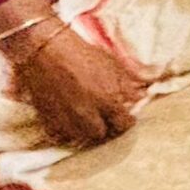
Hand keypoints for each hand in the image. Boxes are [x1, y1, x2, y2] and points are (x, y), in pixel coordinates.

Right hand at [11, 29, 147, 147]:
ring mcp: (67, 120)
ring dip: (87, 132)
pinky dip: (67, 132)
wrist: (48, 51)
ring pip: (81, 138)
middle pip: (101, 135)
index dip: (126, 122)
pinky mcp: (49, 121)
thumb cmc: (83, 54)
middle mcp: (88, 115)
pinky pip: (61, 136)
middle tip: (107, 120)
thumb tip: (141, 96)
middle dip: (106, 129)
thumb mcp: (113, 64)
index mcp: (108, 101)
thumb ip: (128, 84)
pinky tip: (71, 121)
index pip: (123, 124)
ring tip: (90, 121)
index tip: (126, 118)